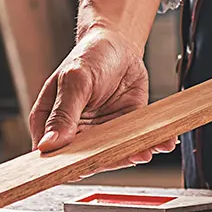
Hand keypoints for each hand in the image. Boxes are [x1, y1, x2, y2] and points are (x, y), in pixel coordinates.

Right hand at [29, 25, 177, 178]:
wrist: (119, 43)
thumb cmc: (89, 55)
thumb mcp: (74, 80)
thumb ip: (63, 113)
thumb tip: (48, 145)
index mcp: (49, 122)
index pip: (52, 154)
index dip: (64, 166)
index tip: (84, 168)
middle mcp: (75, 132)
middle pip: (86, 160)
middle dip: (109, 161)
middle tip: (127, 156)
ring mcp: (100, 134)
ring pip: (114, 155)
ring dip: (133, 154)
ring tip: (146, 151)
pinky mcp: (125, 130)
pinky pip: (136, 143)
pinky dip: (151, 145)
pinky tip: (163, 142)